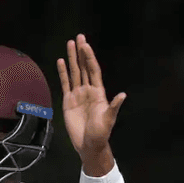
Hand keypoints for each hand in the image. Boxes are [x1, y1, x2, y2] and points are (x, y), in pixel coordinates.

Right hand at [56, 34, 125, 159]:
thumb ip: (114, 106)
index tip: (85, 45)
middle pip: (84, 67)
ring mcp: (78, 95)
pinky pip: (65, 84)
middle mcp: (88, 90)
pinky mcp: (68, 101)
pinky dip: (63, 73)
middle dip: (81, 52)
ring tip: (69, 44)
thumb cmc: (101, 133)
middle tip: (78, 37)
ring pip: (74, 72)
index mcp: (99, 92)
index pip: (93, 70)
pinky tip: (61, 62)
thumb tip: (122, 95)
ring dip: (71, 59)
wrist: (88, 145)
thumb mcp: (109, 120)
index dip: (90, 58)